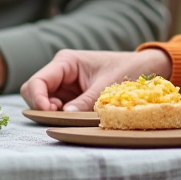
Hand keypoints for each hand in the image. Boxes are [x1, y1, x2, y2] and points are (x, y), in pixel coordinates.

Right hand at [20, 49, 171, 111]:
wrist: (146, 68)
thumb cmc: (127, 69)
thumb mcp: (107, 87)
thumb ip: (85, 101)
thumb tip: (65, 115)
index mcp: (66, 61)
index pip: (38, 81)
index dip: (37, 99)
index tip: (49, 113)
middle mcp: (61, 72)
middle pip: (34, 92)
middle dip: (42, 107)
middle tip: (60, 117)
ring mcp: (65, 85)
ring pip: (44, 102)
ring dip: (52, 113)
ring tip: (72, 117)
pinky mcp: (72, 96)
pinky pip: (58, 108)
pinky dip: (62, 116)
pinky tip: (76, 117)